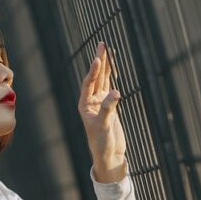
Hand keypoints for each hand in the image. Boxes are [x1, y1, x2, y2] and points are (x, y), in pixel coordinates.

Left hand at [79, 41, 125, 178]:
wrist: (108, 154)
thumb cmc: (101, 142)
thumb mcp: (104, 126)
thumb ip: (109, 108)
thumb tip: (116, 92)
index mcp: (84, 105)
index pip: (88, 83)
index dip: (93, 71)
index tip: (98, 59)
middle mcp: (90, 101)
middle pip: (95, 77)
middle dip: (99, 61)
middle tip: (102, 45)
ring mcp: (100, 103)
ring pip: (103, 80)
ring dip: (106, 66)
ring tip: (108, 50)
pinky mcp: (109, 106)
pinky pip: (109, 87)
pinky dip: (111, 76)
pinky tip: (112, 67)